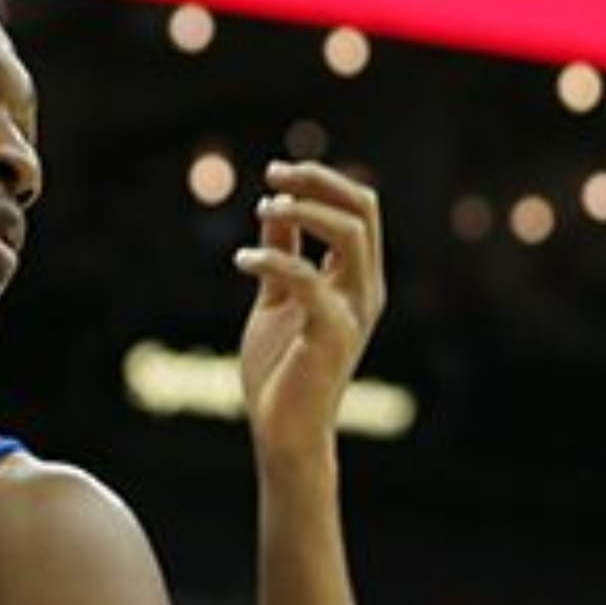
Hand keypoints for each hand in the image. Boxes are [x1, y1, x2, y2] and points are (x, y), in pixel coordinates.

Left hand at [233, 161, 387, 465]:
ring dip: (302, 211)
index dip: (322, 181)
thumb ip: (282, 255)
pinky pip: (309, 280)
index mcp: (356, 280)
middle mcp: (364, 290)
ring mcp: (352, 312)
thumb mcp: (278, 299)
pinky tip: (241, 262)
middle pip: (363, 210)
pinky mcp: (331, 335)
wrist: (283, 431)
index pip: (360, 209)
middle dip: (319, 180)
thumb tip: (274, 207)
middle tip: (273, 173)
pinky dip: (272, 261)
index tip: (275, 174)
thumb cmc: (281, 369)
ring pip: (349, 234)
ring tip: (263, 209)